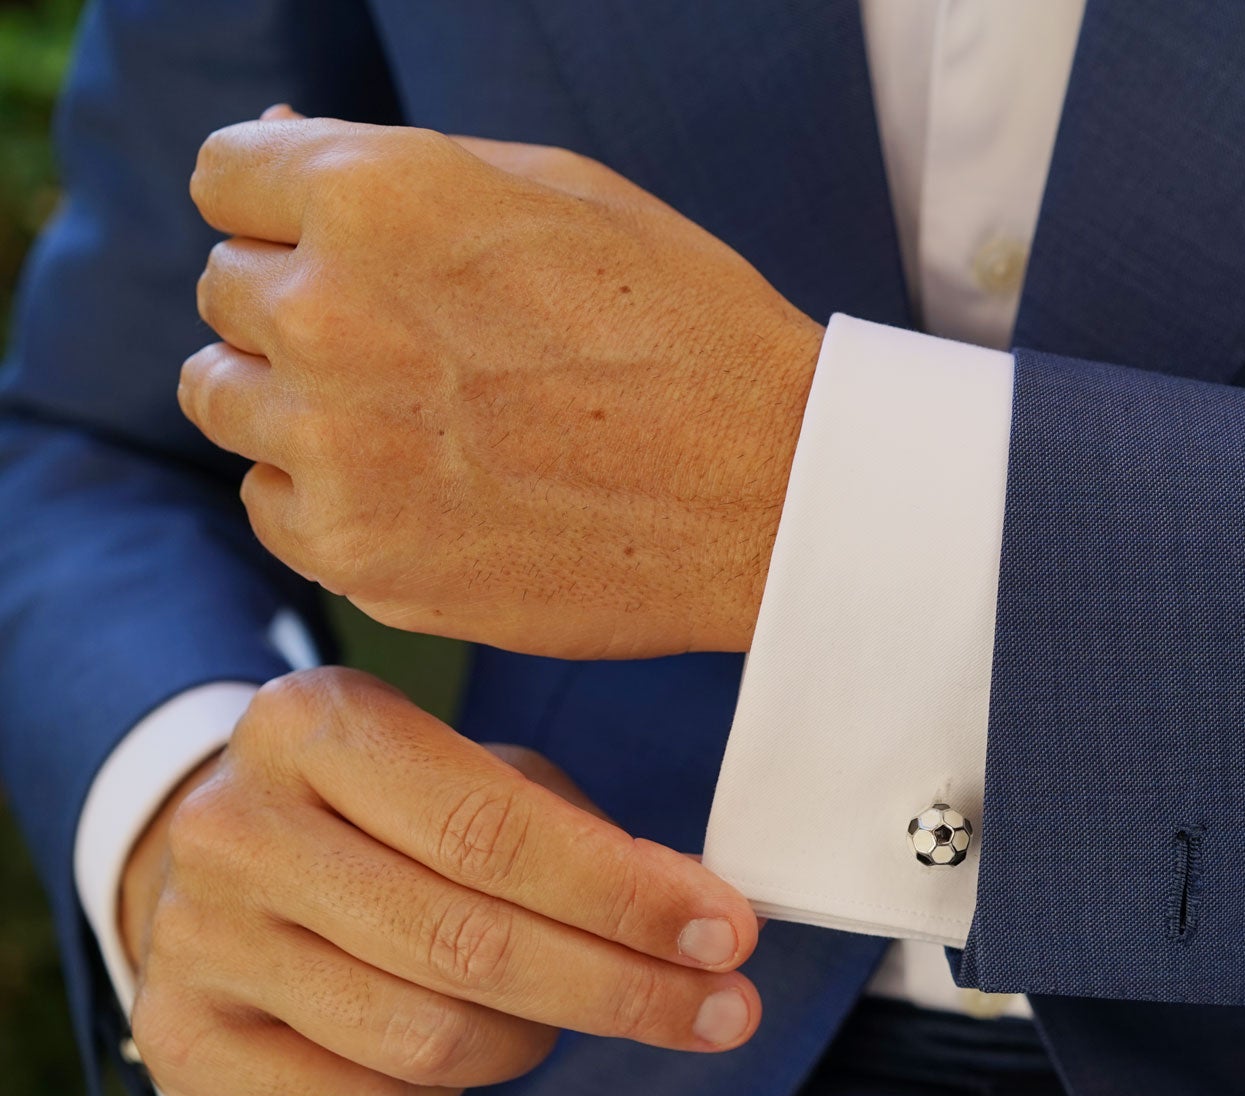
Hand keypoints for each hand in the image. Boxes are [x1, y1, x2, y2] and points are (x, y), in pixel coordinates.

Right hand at [118, 667, 761, 1095]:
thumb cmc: (390, 812)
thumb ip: (577, 832)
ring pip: (423, 1036)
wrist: (229, 859)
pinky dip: (445, 1093)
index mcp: (315, 725)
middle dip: (624, 987)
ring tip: (568, 1013)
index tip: (729, 934)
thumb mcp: (476, 773)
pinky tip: (471, 1047)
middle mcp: (237, 827)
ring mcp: (197, 938)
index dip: (626, 895)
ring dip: (534, 1040)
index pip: (493, 829)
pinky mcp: (182, 1038)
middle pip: (468, 942)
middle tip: (725, 1010)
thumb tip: (692, 914)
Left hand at [178, 109, 822, 658]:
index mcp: (377, 195)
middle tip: (419, 344)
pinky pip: (268, 504)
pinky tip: (423, 487)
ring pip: (221, 396)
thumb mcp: (556, 190)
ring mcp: (335, 448)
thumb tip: (271, 143)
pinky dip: (323, 494)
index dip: (289, 208)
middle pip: (225, 291)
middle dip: (302, 303)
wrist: (775, 493)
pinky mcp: (356, 555)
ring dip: (294, 398)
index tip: (347, 246)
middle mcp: (330, 315)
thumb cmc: (685, 326)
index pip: (225, 178)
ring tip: (414, 416)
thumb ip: (395, 164)